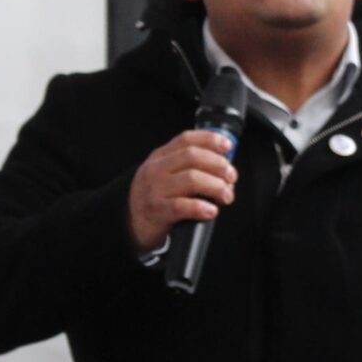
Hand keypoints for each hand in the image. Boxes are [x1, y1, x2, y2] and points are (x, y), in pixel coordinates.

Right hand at [127, 129, 237, 253]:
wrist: (130, 222)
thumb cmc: (155, 197)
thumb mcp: (165, 173)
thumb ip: (188, 165)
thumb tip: (224, 163)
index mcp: (160, 157)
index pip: (186, 139)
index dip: (210, 140)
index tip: (228, 146)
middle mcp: (156, 170)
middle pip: (192, 156)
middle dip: (218, 165)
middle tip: (231, 176)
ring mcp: (156, 190)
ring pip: (192, 179)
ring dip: (216, 186)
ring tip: (226, 195)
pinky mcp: (158, 211)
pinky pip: (183, 206)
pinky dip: (202, 207)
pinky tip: (211, 210)